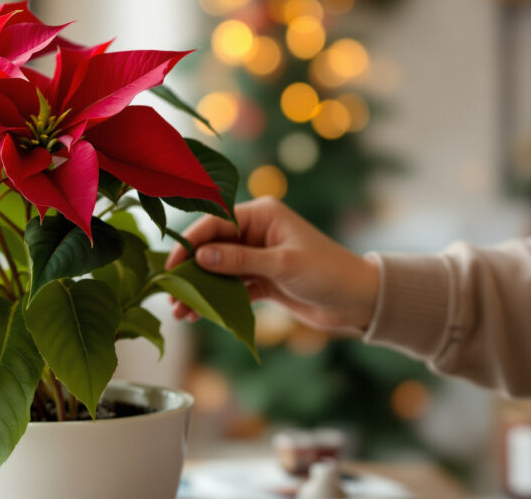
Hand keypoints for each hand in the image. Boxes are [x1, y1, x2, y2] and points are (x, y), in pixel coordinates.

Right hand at [165, 197, 379, 332]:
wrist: (358, 301)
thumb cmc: (327, 273)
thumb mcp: (282, 265)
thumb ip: (240, 260)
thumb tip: (201, 256)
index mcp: (261, 214)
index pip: (215, 223)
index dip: (190, 244)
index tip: (172, 268)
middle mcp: (256, 231)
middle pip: (212, 247)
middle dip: (191, 272)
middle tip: (172, 296)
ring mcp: (258, 256)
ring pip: (218, 270)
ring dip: (201, 289)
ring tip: (182, 312)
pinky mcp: (261, 279)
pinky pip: (231, 286)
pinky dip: (216, 300)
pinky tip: (200, 315)